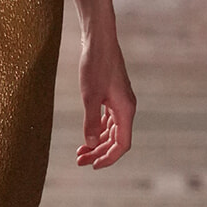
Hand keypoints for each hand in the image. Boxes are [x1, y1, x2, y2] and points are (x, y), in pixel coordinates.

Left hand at [77, 24, 134, 169]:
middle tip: (79, 161)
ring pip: (112, 131)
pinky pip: (109, 120)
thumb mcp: (90, 95)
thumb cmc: (95, 65)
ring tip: (80, 152)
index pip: (122, 144)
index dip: (108, 158)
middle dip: (99, 153)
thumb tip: (91, 145)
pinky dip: (99, 130)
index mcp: (125, 110)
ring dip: (98, 143)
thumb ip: (91, 121)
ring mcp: (120, 102)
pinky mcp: (113, 96)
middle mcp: (126, 108)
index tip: (92, 165)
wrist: (99, 40)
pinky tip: (88, 135)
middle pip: (116, 140)